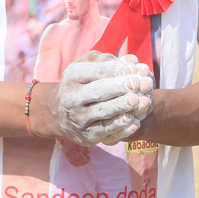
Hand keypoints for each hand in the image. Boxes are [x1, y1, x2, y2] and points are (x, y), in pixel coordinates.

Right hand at [35, 52, 153, 145]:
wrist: (60, 114)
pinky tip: (134, 122)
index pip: (98, 71)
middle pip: (99, 92)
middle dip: (120, 87)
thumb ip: (109, 61)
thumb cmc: (83, 83)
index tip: (135, 69)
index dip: (118, 70)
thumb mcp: (89, 66)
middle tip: (138, 83)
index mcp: (73, 76)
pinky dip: (121, 128)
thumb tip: (132, 61)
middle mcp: (72, 98)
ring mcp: (79, 119)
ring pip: (103, 113)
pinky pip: (106, 132)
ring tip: (137, 100)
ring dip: (122, 107)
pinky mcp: (87, 136)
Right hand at [61, 143, 90, 166]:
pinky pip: (70, 161)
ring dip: (79, 164)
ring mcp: (70, 152)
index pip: (84, 153)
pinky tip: (76, 165)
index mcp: (79, 145)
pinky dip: (74, 164)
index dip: (87, 158)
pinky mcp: (66, 154)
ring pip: (75, 161)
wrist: (64, 138)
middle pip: (80, 158)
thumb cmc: (74, 140)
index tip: (89, 160)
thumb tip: (89, 152)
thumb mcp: (80, 141)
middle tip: (85, 163)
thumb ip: (85, 146)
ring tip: (81, 165)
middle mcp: (75, 149)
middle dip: (84, 162)